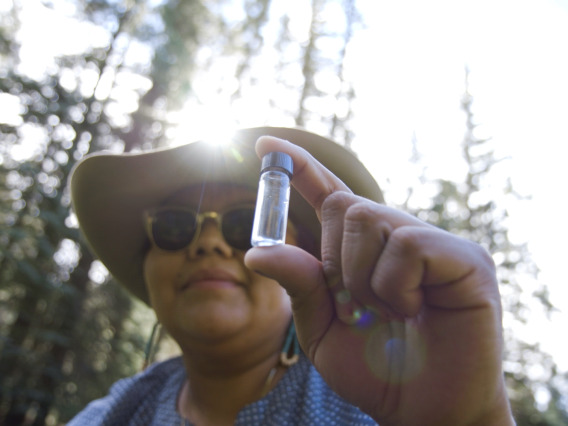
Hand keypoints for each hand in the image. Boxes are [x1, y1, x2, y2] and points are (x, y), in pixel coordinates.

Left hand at [244, 136, 513, 425]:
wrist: (423, 411)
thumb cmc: (375, 370)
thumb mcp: (322, 329)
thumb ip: (299, 285)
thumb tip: (257, 251)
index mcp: (365, 251)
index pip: (330, 196)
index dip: (298, 169)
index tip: (265, 144)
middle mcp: (400, 237)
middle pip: (346, 205)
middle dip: (335, 260)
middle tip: (357, 307)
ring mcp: (435, 243)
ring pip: (371, 218)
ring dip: (362, 278)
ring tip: (388, 314)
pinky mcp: (465, 258)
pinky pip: (407, 244)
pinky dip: (394, 286)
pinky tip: (415, 311)